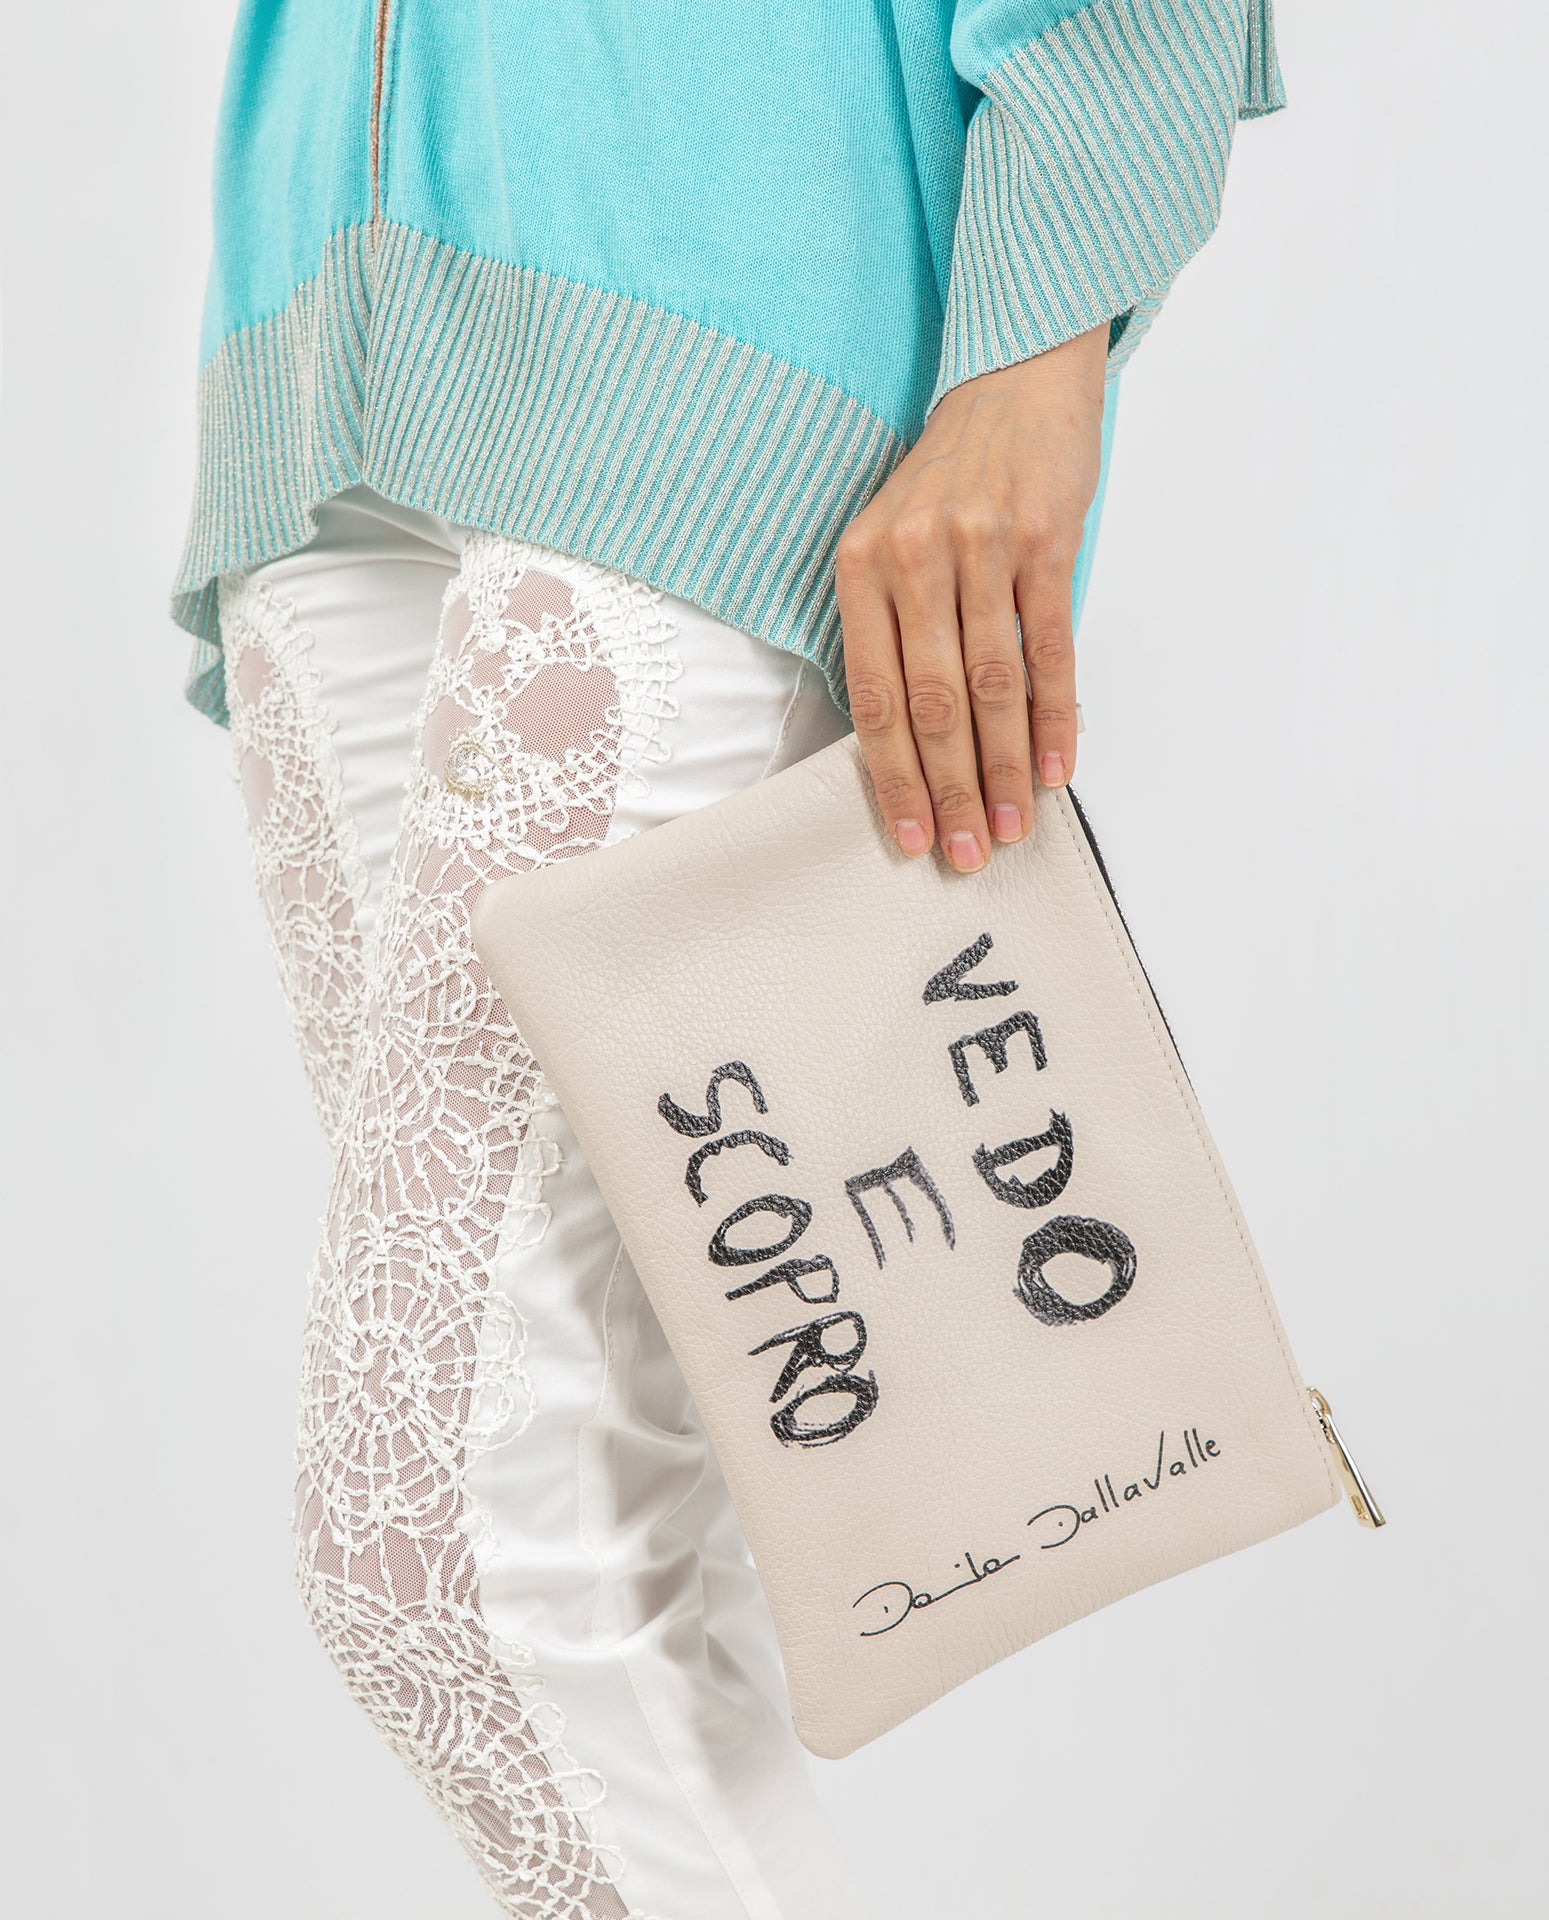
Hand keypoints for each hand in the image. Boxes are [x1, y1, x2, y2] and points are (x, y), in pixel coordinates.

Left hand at [835, 322, 1108, 871]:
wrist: (1012, 381)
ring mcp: (981, 546)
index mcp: (860, 567)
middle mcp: (914, 557)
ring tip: (1016, 826)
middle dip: (952, 789)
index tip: (913, 836)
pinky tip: (1059, 766)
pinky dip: (1057, 715)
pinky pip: (1050, 647)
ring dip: (1007, 767)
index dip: (894, 776)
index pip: (875, 696)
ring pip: (993, 685)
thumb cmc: (949, 478)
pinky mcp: (1044, 539)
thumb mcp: (892, 540)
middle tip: (969, 853)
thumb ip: (891, 629)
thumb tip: (909, 743)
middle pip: (934, 703)